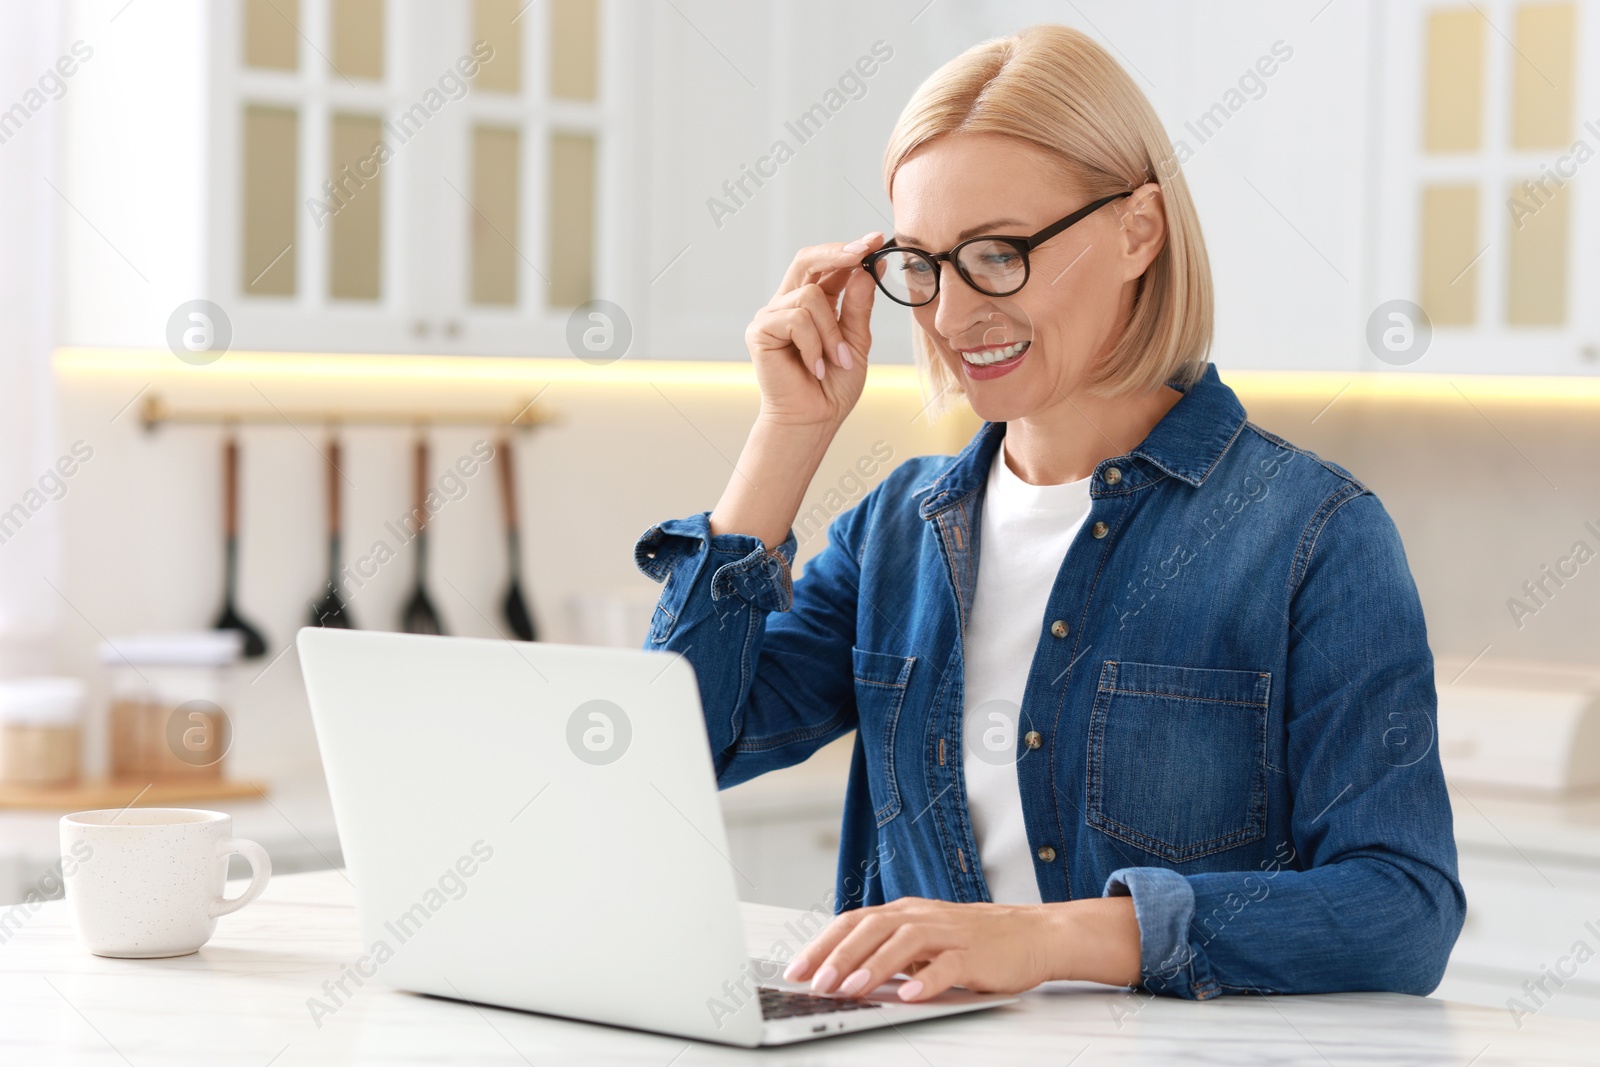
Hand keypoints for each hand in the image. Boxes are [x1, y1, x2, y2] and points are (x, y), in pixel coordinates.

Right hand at [744, 232, 884, 428]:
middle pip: (807, 259)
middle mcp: (788, 304)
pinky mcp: (759, 331)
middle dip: (838, 252)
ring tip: (836, 360)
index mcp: (812, 303)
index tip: (876, 239)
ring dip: (832, 332)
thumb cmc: (832, 387)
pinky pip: (796, 320)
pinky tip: (815, 367)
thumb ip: (859, 306)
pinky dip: (813, 346)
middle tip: (865, 250)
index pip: (827, 265)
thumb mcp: (856, 342)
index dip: (850, 249)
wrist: (813, 420)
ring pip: (810, 297)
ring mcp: (771, 316)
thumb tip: (868, 269)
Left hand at [780, 895, 1141, 1001]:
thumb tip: (844, 973)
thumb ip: (890, 953)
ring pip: (904, 941)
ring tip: (851, 987)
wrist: (1036, 934)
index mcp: (907, 913)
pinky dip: (926, 979)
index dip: (823, 943)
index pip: (855, 921)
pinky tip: (909, 995)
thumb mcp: (926, 943)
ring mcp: (950, 933)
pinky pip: (948, 965)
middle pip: (873, 927)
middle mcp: (923, 917)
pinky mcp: (976, 954)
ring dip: (874, 964)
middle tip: (815, 982)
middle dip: (839, 954)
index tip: (796, 969)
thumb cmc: (978, 942)